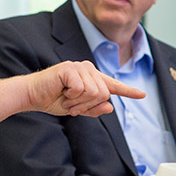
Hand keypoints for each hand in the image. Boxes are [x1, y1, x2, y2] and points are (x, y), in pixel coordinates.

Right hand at [0, 61, 145, 122]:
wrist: (32, 95)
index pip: (112, 85)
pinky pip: (82, 89)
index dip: (128, 90)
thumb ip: (94, 109)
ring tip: (66, 98)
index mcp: (91, 78)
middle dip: (87, 105)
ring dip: (79, 102)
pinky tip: (62, 92)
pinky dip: (72, 96)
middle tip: (71, 105)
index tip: (142, 94)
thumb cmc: (52, 99)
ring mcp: (79, 67)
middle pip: (104, 93)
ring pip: (95, 92)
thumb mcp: (76, 109)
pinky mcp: (70, 68)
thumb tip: (110, 107)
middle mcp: (88, 69)